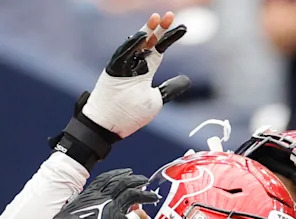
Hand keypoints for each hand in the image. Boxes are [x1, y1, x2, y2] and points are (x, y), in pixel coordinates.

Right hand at [15, 169, 156, 218]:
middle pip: (123, 183)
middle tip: (143, 180)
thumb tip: (84, 215)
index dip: (118, 175)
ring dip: (144, 194)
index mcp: (89, 195)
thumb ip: (82, 210)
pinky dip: (143, 218)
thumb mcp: (71, 213)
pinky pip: (136, 218)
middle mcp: (103, 198)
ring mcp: (114, 209)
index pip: (107, 179)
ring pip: (133, 194)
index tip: (126, 173)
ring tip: (152, 195)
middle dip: (135, 180)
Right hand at [81, 12, 189, 137]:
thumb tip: (186, 80)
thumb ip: (170, 89)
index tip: (183, 28)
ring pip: (135, 45)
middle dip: (159, 29)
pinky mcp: (112, 71)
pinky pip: (122, 55)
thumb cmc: (130, 114)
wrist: (109, 125)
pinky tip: (143, 35)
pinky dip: (132, 45)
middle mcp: (133, 65)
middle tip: (170, 15)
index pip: (159, 49)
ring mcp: (122, 67)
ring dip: (146, 31)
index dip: (169, 38)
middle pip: (148, 42)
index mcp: (144, 70)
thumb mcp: (156, 100)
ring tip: (157, 19)